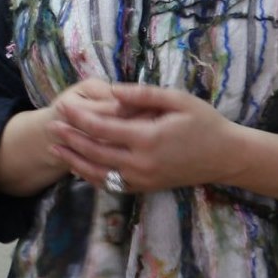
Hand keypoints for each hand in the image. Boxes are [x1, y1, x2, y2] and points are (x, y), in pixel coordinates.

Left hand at [48, 80, 240, 195]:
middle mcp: (141, 163)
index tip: (63, 104)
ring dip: (74, 160)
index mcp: (147, 139)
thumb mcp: (177, 100)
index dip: (78, 117)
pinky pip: (111, 184)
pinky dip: (92, 176)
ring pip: (98, 173)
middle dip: (69, 138)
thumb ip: (142, 94)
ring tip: (55, 147)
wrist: (227, 157)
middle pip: (94, 151)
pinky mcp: (146, 188)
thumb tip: (111, 90)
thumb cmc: (205, 123)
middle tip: (51, 124)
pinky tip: (78, 166)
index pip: (101, 129)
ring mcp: (143, 179)